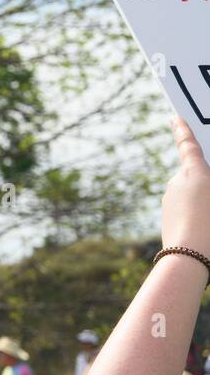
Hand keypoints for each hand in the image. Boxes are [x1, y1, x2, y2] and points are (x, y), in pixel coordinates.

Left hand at [162, 118, 209, 258]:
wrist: (189, 257)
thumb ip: (207, 178)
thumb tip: (203, 177)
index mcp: (194, 173)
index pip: (188, 145)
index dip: (182, 129)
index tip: (174, 117)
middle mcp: (177, 182)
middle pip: (194, 173)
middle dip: (206, 180)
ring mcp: (169, 199)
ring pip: (190, 192)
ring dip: (203, 200)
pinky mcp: (168, 215)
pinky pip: (185, 207)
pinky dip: (197, 212)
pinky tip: (206, 226)